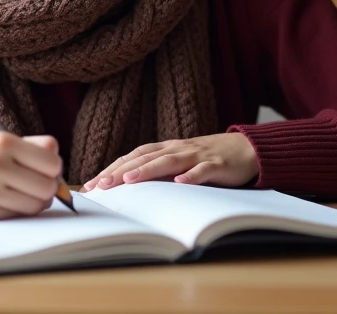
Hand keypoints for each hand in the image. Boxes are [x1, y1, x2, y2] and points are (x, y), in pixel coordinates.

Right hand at [0, 133, 62, 220]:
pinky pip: (19, 215)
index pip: (52, 160)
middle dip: (47, 188)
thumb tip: (58, 160)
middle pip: (48, 185)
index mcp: (3, 141)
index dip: (52, 168)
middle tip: (33, 185)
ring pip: (37, 204)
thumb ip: (30, 147)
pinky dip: (17, 211)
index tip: (44, 170)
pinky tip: (3, 202)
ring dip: (34, 202)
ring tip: (19, 194)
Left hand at [82, 133, 257, 191]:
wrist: (245, 148)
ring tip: (129, 180)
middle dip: (121, 171)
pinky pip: (203, 170)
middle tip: (100, 185)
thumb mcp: (179, 163)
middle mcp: (177, 149)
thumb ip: (158, 171)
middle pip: (144, 158)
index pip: (132, 157)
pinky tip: (181, 182)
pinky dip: (192, 175)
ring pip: (169, 161)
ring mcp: (197, 155)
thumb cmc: (207, 158)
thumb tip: (127, 187)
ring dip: (148, 170)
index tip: (91, 185)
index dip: (112, 169)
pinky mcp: (217, 165)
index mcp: (165, 149)